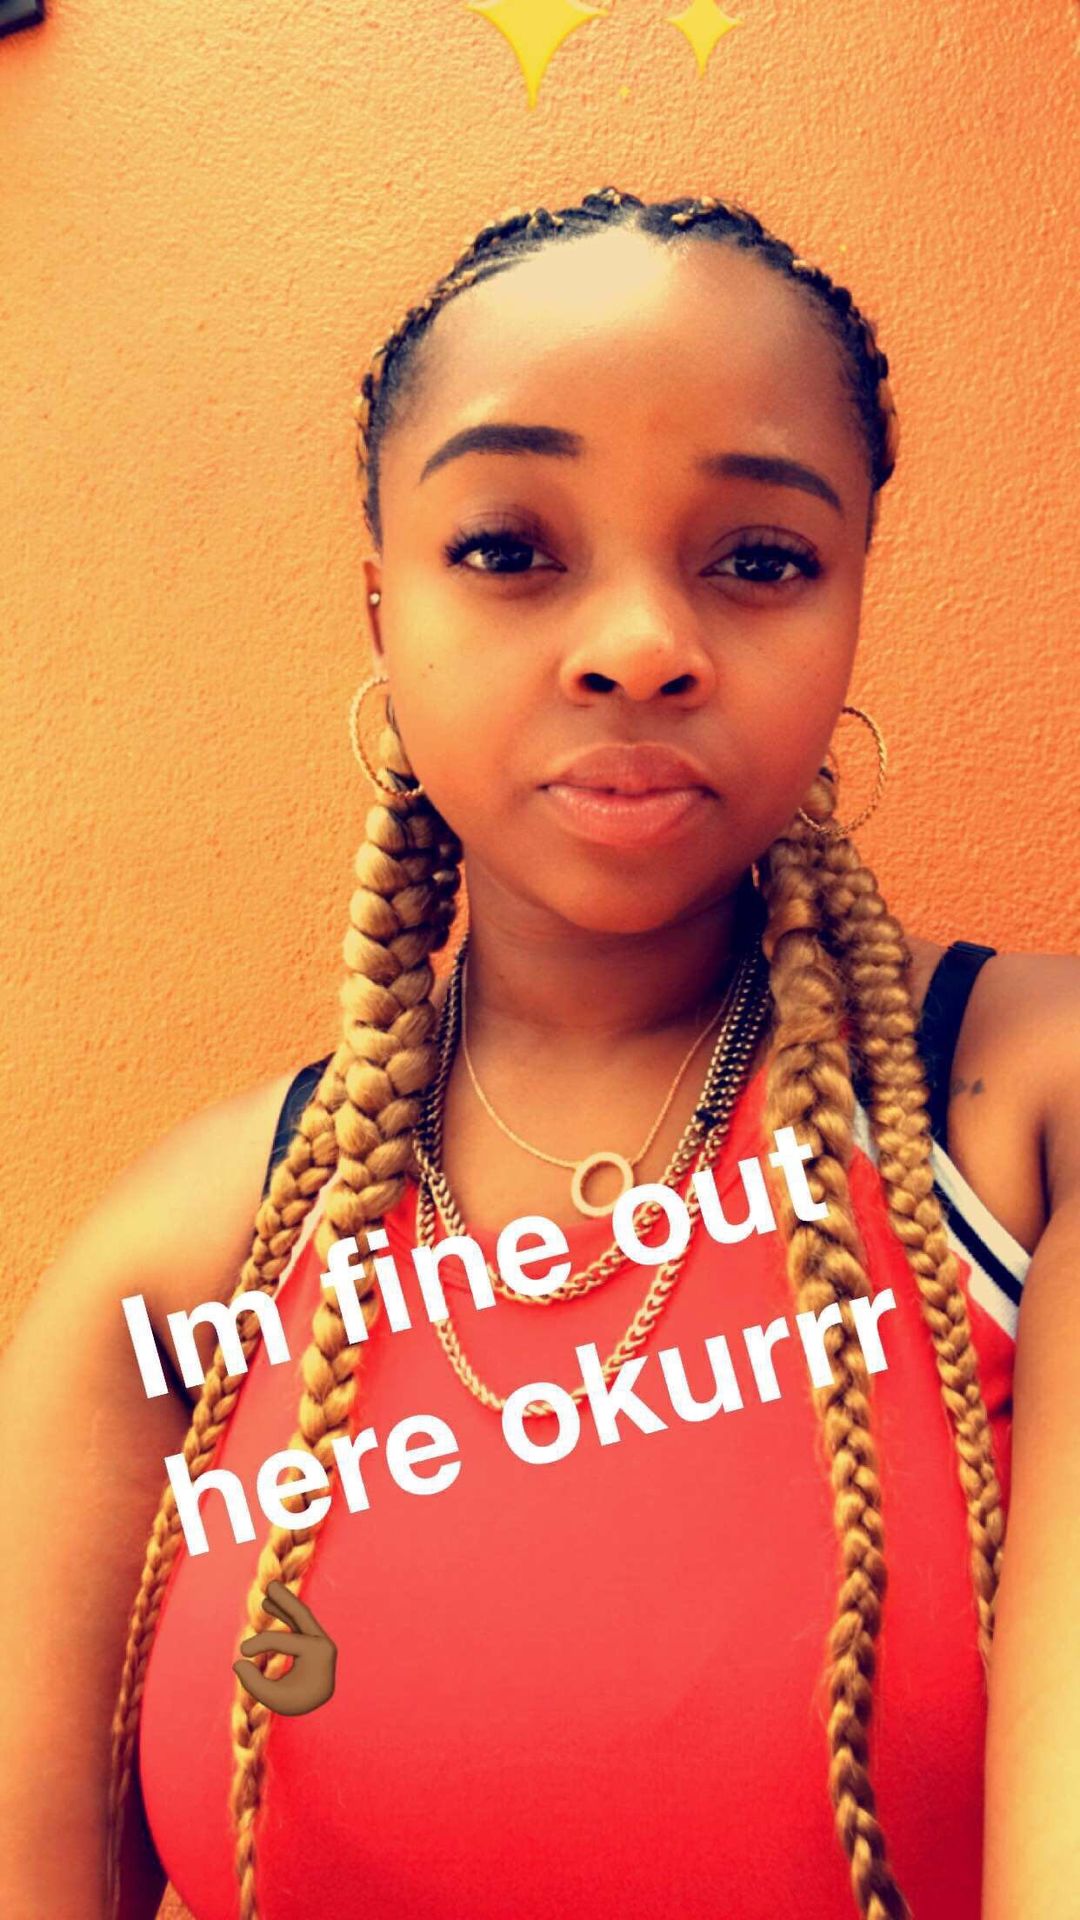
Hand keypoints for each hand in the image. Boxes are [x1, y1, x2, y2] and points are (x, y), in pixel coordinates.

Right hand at [232, 1578, 337, 1714]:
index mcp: (317, 1653)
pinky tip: (274, 1607)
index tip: (242, 1652)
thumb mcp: (274, 1699)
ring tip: (270, 1590)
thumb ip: (254, 1683)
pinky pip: (301, 1623)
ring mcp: (322, 1640)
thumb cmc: (297, 1703)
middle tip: (270, 1584)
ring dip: (284, 1604)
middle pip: (301, 1614)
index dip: (260, 1643)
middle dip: (284, 1599)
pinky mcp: (317, 1641)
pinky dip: (287, 1614)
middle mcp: (323, 1642)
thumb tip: (238, 1663)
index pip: (284, 1641)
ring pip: (301, 1616)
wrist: (320, 1708)